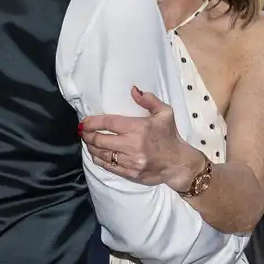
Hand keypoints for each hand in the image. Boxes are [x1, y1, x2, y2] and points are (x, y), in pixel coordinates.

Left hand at [79, 86, 202, 191]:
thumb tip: (133, 90)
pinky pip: (109, 166)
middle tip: (84, 132)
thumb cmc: (170, 137)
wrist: (179, 163)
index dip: (92, 122)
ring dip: (91, 147)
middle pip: (100, 140)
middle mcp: (133, 144)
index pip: (108, 123)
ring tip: (89, 142)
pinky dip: (99, 160)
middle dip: (88, 135)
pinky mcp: (130, 173)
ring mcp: (131, 161)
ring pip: (102, 154)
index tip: (84, 122)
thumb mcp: (165, 113)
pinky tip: (96, 155)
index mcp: (139, 128)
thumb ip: (149, 100)